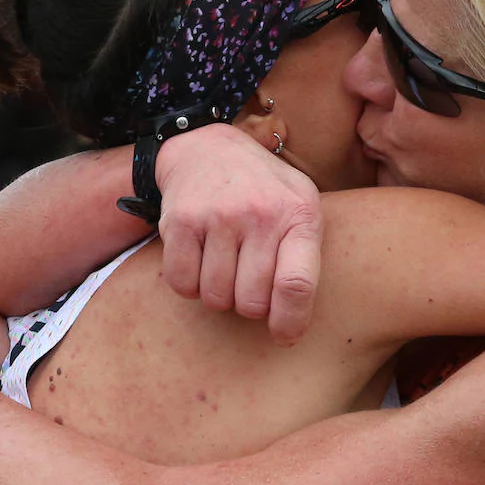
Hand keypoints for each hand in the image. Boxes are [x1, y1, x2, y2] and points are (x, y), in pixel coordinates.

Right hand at [154, 123, 323, 345]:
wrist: (207, 148)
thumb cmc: (264, 192)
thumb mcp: (300, 209)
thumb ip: (304, 262)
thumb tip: (290, 329)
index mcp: (299, 214)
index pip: (296, 284)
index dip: (290, 321)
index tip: (284, 336)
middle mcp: (260, 214)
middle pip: (252, 302)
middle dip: (249, 304)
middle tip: (247, 280)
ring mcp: (219, 216)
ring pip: (216, 298)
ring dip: (219, 294)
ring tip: (225, 264)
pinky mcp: (181, 221)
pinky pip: (183, 284)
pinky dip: (190, 285)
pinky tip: (200, 260)